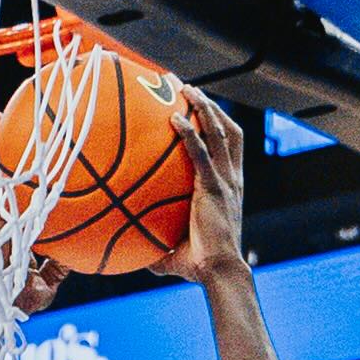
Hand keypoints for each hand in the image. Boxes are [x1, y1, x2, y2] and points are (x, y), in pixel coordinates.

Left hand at [160, 84, 250, 287]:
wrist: (220, 272)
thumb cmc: (200, 265)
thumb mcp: (176, 246)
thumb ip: (157, 238)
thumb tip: (127, 245)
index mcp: (230, 186)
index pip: (229, 145)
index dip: (216, 121)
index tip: (196, 105)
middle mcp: (232, 178)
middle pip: (226, 128)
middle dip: (208, 104)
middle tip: (184, 87)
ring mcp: (226, 181)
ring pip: (219, 131)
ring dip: (203, 106)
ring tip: (185, 89)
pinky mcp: (214, 188)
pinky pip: (200, 152)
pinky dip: (189, 132)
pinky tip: (172, 118)